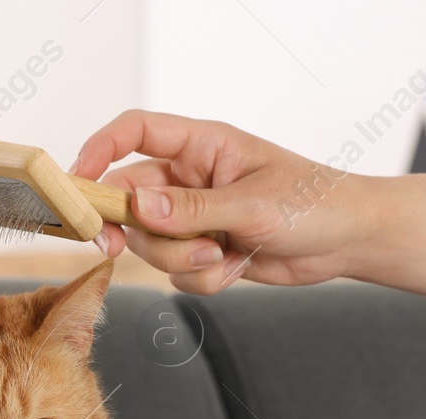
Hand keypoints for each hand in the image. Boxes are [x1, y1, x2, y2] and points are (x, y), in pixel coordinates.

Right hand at [71, 109, 383, 294]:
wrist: (348, 241)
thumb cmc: (314, 203)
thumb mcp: (251, 205)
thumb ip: (191, 209)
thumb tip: (138, 206)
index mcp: (202, 146)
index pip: (135, 133)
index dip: (99, 150)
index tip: (78, 183)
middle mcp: (191, 179)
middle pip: (130, 200)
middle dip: (134, 230)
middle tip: (118, 249)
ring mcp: (195, 217)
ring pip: (152, 244)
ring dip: (179, 260)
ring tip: (221, 257)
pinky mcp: (205, 251)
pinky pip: (177, 273)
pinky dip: (202, 279)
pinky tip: (236, 268)